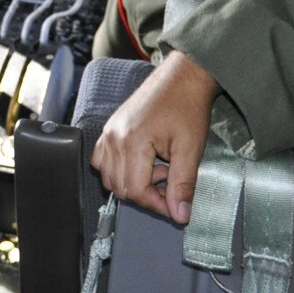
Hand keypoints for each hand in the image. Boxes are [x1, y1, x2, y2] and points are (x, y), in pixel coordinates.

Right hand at [90, 51, 218, 224]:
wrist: (182, 77)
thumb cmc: (187, 106)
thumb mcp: (191, 148)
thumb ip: (182, 184)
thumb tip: (180, 215)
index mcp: (132, 141)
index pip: (135, 191)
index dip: (157, 205)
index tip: (176, 208)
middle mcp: (114, 137)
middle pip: (121, 188)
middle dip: (148, 194)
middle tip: (171, 182)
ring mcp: (108, 132)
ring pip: (110, 178)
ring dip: (134, 182)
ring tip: (160, 169)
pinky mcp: (109, 129)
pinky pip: (103, 161)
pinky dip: (120, 170)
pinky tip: (143, 163)